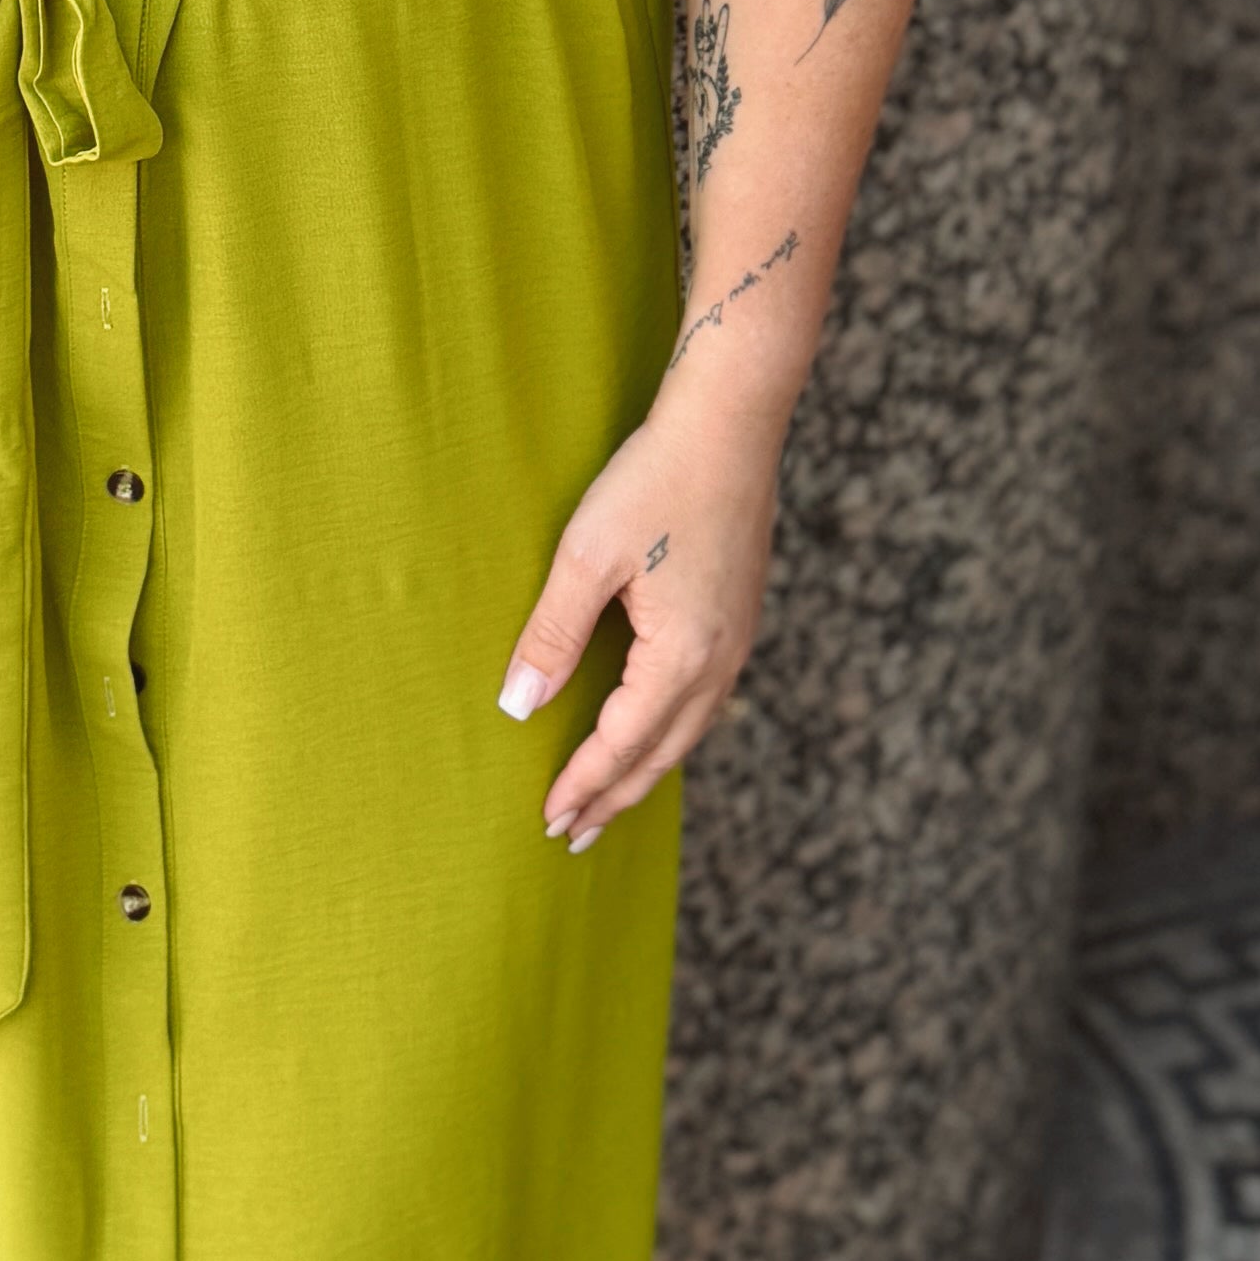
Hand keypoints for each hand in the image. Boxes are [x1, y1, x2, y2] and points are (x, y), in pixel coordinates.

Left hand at [496, 394, 782, 851]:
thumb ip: (551, 638)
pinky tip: (652, 728)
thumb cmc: (653, 481)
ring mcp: (739, 642)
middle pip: (662, 754)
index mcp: (681, 656)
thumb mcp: (585, 559)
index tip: (548, 821)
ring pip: (689, 731)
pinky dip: (671, 732)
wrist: (731, 423)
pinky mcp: (741, 618)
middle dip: (616, 798)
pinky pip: (705, 700)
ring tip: (609, 799)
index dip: (583, 785)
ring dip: (645, 769)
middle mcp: (720, 662)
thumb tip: (517, 709)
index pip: (623, 745)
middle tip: (573, 837)